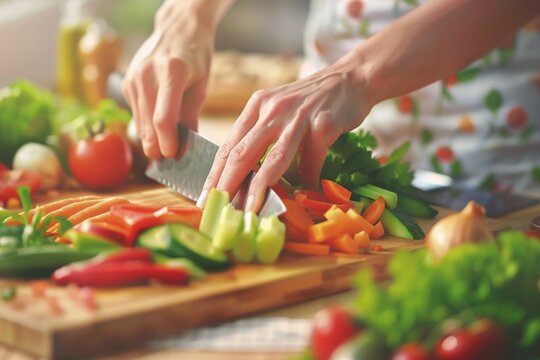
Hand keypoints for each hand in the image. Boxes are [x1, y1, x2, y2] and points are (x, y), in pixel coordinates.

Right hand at [122, 0, 213, 158]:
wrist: (177, 28)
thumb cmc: (196, 56)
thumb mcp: (201, 84)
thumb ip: (192, 115)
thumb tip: (186, 146)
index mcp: (172, 73)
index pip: (164, 119)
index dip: (167, 142)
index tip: (173, 156)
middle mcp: (147, 75)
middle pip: (147, 124)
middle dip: (156, 147)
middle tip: (167, 162)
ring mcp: (133, 78)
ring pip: (139, 122)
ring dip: (149, 139)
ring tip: (163, 151)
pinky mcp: (126, 83)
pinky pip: (135, 113)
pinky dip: (145, 125)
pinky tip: (156, 132)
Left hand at [198, 62, 371, 211]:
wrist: (351, 78)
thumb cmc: (311, 100)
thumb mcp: (279, 109)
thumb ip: (262, 136)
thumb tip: (248, 175)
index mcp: (257, 106)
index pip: (229, 144)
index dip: (215, 173)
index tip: (205, 197)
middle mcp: (273, 109)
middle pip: (243, 152)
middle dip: (227, 184)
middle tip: (216, 208)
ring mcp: (298, 117)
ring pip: (274, 158)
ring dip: (260, 188)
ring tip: (250, 211)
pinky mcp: (323, 124)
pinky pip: (312, 160)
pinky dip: (308, 181)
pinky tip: (304, 196)